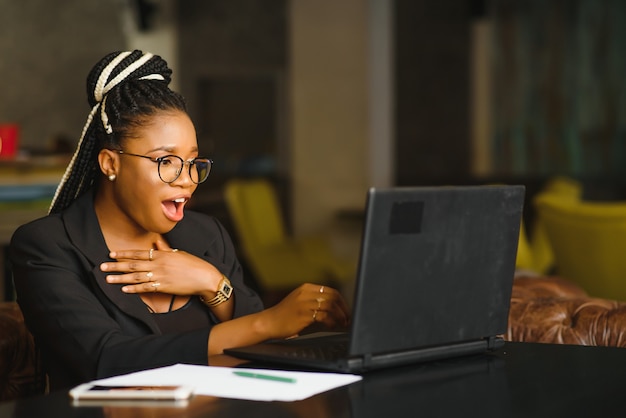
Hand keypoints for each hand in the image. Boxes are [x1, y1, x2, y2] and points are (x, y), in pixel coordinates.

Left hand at [100, 239, 221, 295]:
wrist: (205, 277)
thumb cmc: (194, 264)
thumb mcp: (179, 253)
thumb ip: (165, 248)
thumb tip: (156, 241)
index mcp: (162, 254)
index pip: (139, 253)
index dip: (124, 254)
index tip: (111, 254)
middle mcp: (159, 264)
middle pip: (133, 265)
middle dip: (116, 266)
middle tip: (102, 266)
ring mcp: (160, 276)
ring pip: (136, 277)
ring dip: (121, 278)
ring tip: (108, 278)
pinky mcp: (163, 287)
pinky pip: (146, 288)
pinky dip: (134, 289)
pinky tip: (124, 289)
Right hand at [262, 283, 350, 338]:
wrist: (269, 322)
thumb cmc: (284, 315)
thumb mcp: (298, 300)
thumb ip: (313, 300)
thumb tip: (334, 307)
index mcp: (306, 288)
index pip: (330, 290)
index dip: (341, 301)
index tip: (346, 310)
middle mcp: (306, 293)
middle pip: (332, 297)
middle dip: (343, 308)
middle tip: (347, 318)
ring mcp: (304, 303)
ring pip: (330, 306)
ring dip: (339, 315)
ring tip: (342, 323)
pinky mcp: (303, 315)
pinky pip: (323, 316)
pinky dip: (331, 321)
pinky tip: (332, 326)